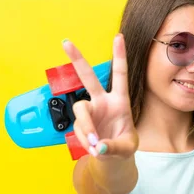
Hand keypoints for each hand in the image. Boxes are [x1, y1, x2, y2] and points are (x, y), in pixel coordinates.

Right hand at [62, 34, 138, 158]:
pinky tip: (93, 148)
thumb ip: (114, 147)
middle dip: (78, 60)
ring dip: (86, 127)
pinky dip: (85, 140)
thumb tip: (98, 147)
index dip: (119, 56)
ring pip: (80, 110)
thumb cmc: (124, 146)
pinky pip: (78, 129)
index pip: (120, 75)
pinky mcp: (80, 123)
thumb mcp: (127, 148)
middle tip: (66, 42)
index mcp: (120, 101)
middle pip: (88, 78)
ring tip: (95, 143)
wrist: (112, 157)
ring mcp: (90, 112)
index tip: (118, 37)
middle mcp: (102, 102)